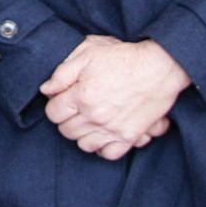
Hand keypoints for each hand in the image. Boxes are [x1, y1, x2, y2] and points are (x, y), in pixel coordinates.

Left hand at [39, 36, 188, 160]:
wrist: (159, 66)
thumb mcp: (88, 53)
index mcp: (81, 95)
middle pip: (66, 131)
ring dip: (82, 134)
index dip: (55, 105)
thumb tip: (47, 89)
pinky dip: (103, 147)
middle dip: (66, 120)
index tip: (63, 100)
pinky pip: (108, 153)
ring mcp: (112, 129)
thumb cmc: (123, 57)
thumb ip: (62, 73)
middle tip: (75, 109)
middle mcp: (95, 116)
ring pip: (84, 145)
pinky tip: (103, 134)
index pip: (53, 113)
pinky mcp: (129, 136)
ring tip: (89, 121)